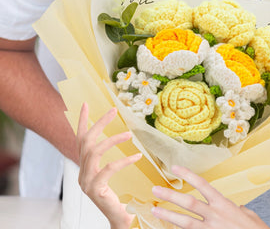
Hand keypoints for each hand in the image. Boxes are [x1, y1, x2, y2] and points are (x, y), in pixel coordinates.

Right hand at [77, 103, 141, 228]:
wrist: (122, 221)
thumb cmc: (123, 196)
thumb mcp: (116, 175)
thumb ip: (114, 158)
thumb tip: (125, 134)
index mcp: (86, 168)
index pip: (80, 140)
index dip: (82, 122)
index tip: (85, 104)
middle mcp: (83, 173)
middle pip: (86, 142)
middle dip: (98, 124)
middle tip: (113, 110)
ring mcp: (87, 182)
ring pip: (94, 152)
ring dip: (112, 140)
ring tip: (129, 134)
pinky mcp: (95, 189)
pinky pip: (108, 168)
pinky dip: (123, 160)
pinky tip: (137, 155)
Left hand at [151, 165, 269, 228]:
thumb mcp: (249, 216)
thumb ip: (239, 209)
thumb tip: (236, 208)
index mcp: (224, 204)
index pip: (202, 185)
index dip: (188, 175)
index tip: (175, 168)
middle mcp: (215, 216)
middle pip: (188, 203)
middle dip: (170, 196)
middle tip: (155, 190)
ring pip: (185, 222)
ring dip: (168, 215)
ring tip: (155, 210)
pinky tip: (169, 228)